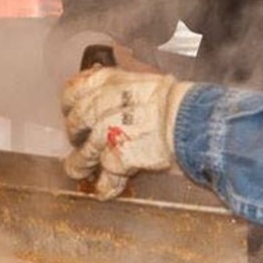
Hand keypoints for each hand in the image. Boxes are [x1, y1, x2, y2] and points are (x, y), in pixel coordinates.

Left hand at [61, 67, 190, 199]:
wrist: (193, 120)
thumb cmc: (177, 100)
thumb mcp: (145, 79)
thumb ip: (123, 81)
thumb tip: (113, 71)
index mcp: (110, 82)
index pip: (74, 90)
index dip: (69, 103)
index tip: (69, 109)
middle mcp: (104, 105)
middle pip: (76, 121)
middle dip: (74, 133)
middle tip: (77, 139)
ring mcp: (109, 132)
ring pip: (85, 151)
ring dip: (79, 163)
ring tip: (77, 169)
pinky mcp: (119, 157)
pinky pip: (107, 176)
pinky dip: (105, 186)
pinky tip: (103, 191)